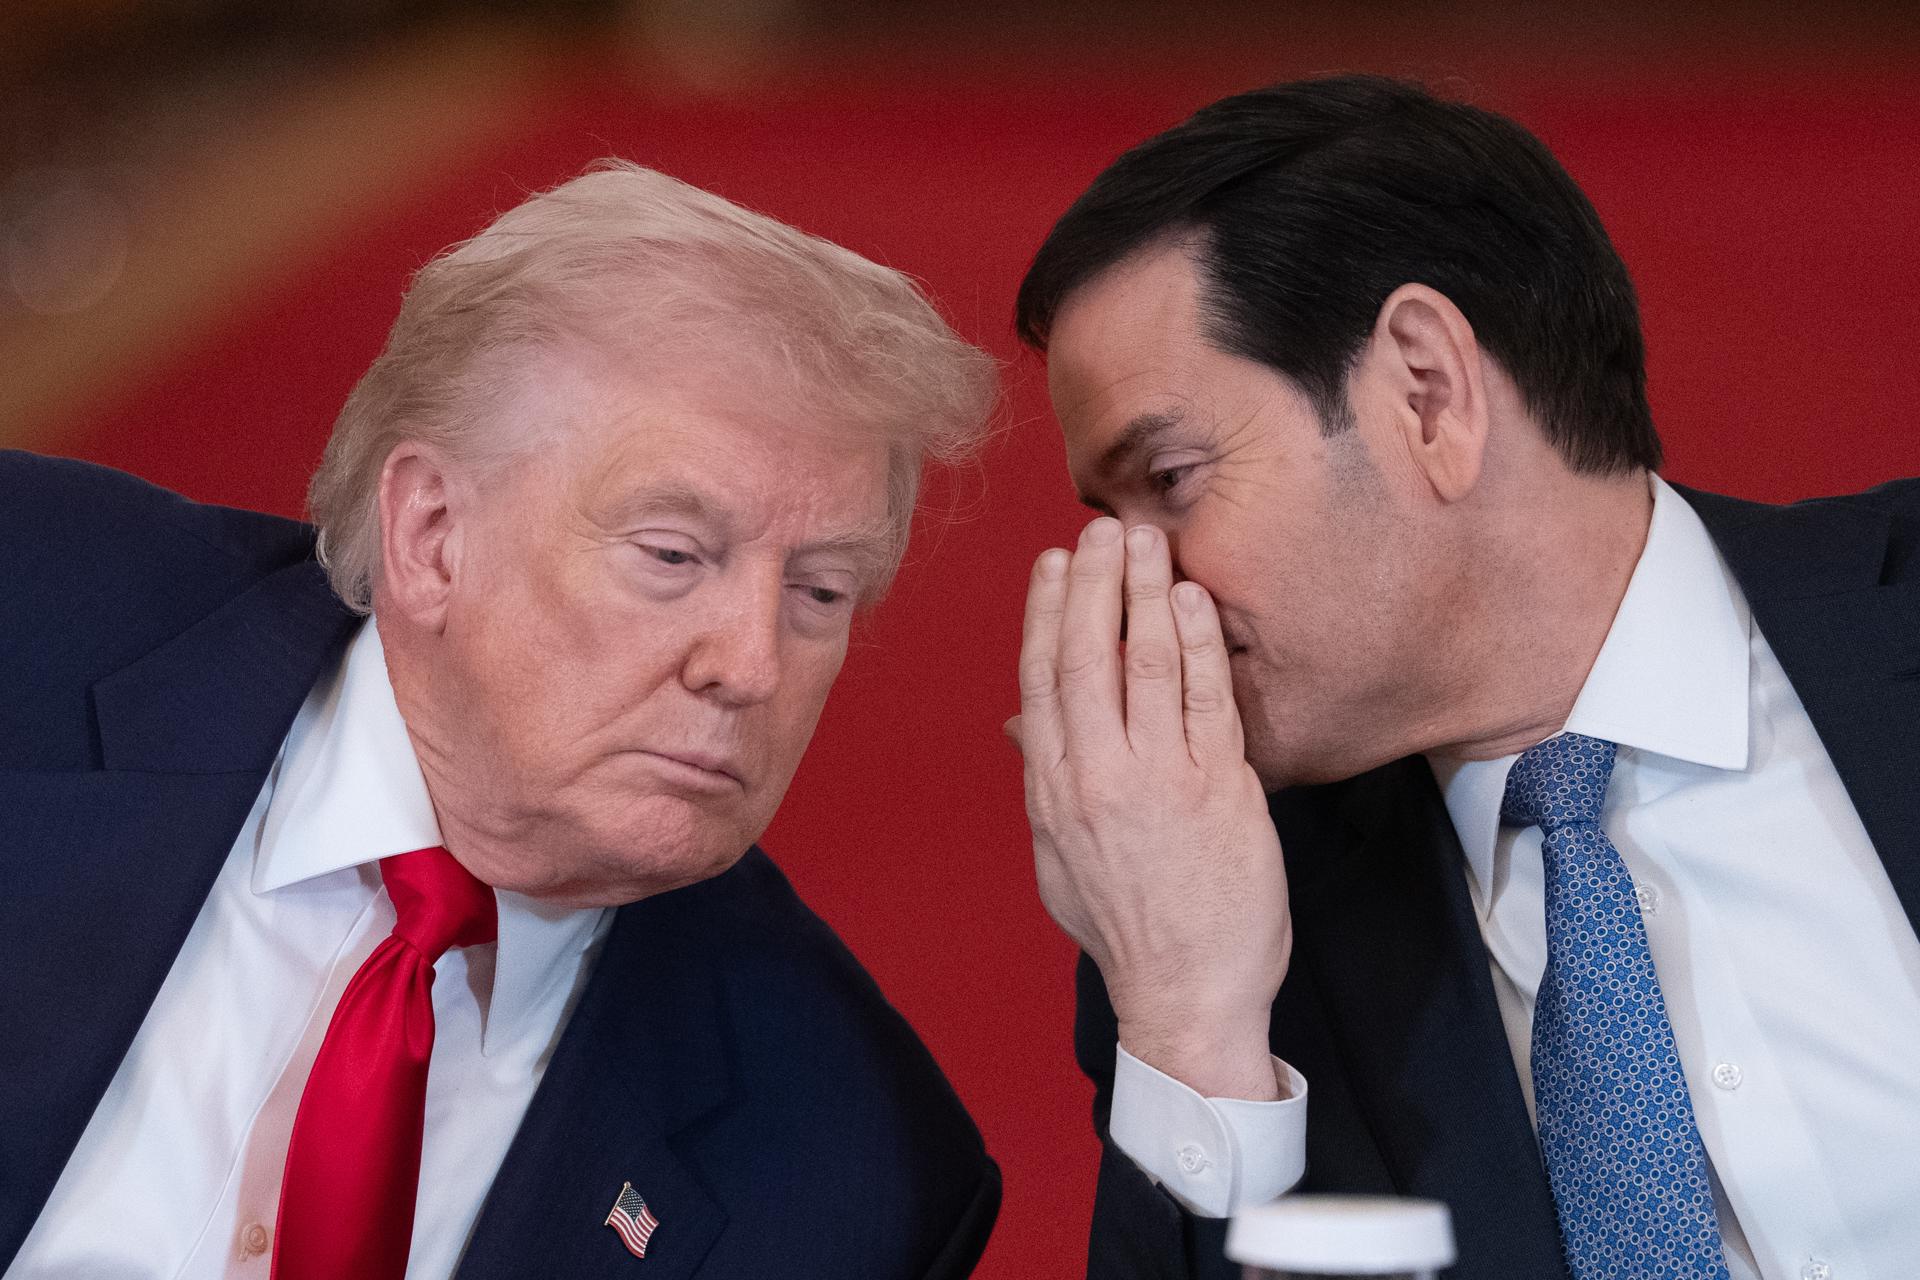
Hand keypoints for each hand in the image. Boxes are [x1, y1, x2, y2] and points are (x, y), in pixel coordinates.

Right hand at [1009, 518, 1290, 1100]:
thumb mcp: (1059, 860)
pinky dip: (1198, 642)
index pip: (1042, 681)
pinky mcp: (1217, 789)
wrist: (1185, 997)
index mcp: (1053, 791)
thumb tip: (1020, 726)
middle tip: (1103, 528)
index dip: (1046, 614)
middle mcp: (1097, 777)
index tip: (1053, 565)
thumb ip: (1043, 784)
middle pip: (1088, 657)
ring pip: (1145, 664)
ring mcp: (1158, 779)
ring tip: (1148, 542)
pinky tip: (1194, 600)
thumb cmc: (1127, 932)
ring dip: (1145, 594)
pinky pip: (1204, 698)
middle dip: (1094, 584)